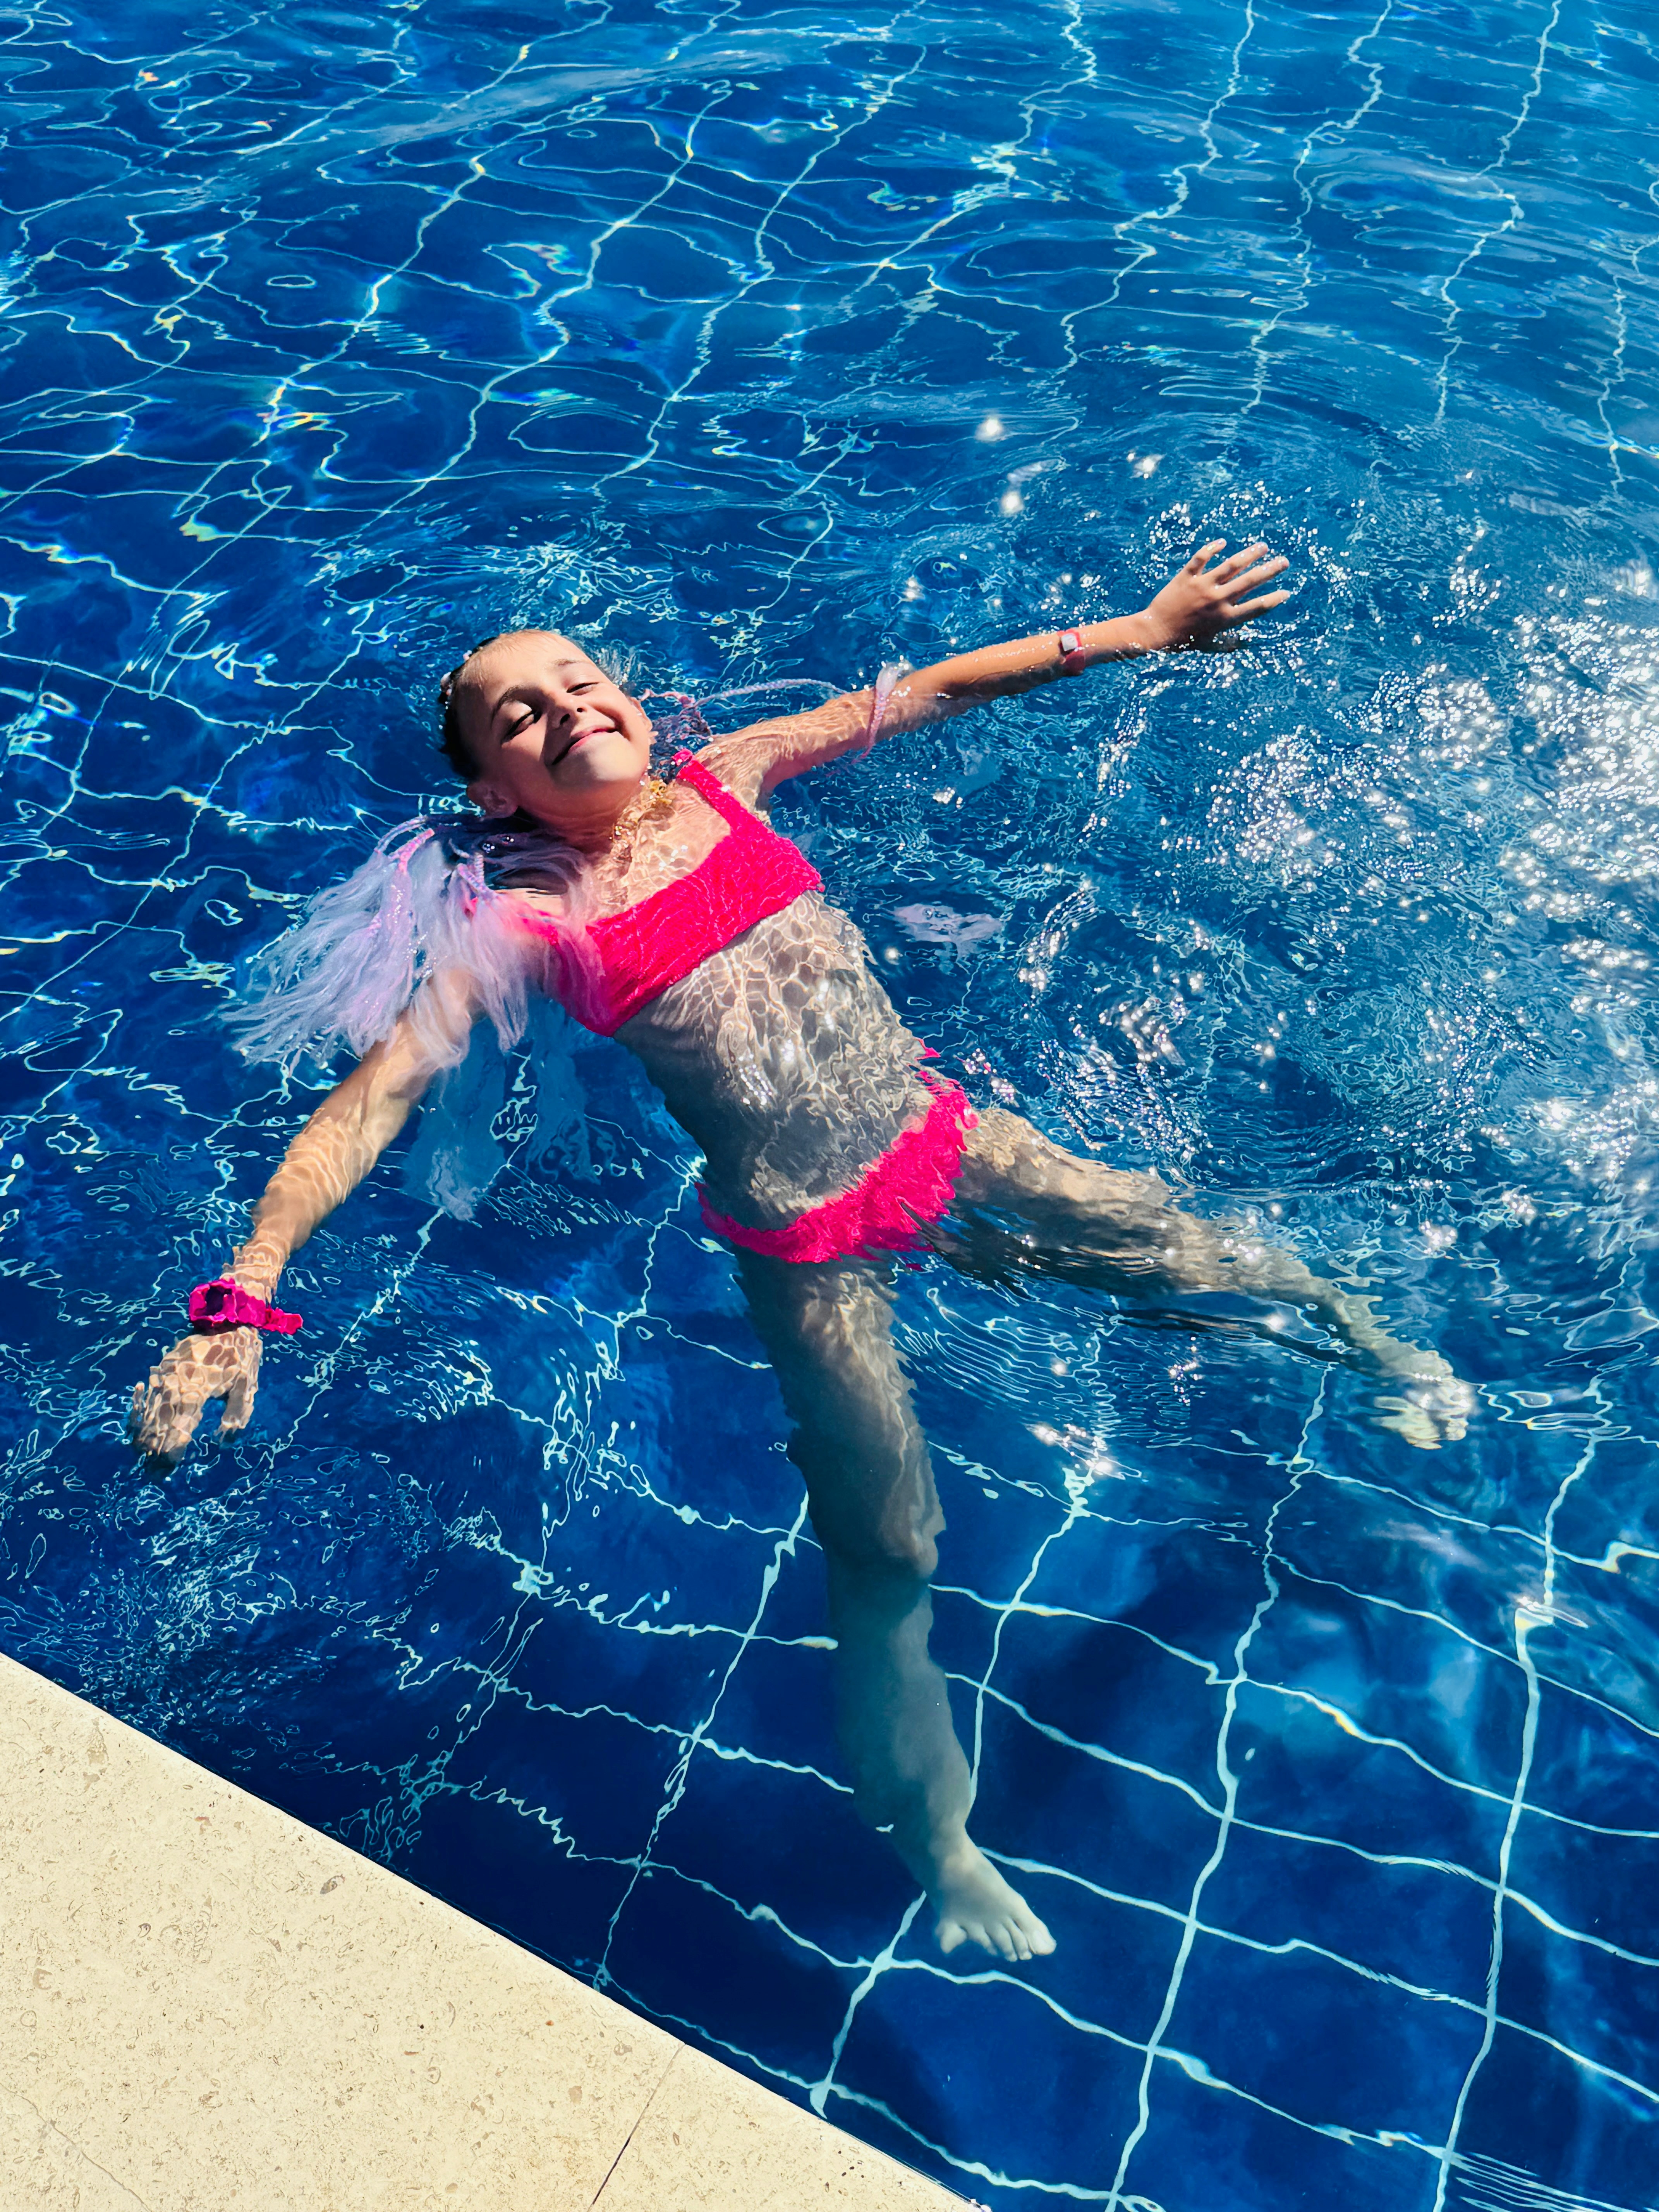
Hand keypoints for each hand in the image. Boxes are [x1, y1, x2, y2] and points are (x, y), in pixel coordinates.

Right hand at [129, 1328, 262, 1466]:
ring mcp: (166, 1373)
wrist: (228, 1319)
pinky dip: (142, 1408)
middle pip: (158, 1422)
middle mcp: (175, 1384)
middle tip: (150, 1468)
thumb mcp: (247, 1387)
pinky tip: (135, 1421)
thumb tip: (223, 1441)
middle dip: (153, 1447)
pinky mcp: (163, 1365)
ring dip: (144, 1431)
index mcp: (197, 1392)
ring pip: (149, 1408)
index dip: (171, 1451)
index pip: (178, 1430)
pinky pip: (149, 1391)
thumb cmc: (241, 1355)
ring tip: (140, 1452)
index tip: (167, 1468)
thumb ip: (235, 1416)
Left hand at [1138, 539, 1291, 651]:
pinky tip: (1222, 543)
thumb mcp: (1208, 646)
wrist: (1155, 631)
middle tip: (1284, 562)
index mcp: (1225, 618)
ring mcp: (1202, 586)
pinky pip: (1201, 558)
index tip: (1287, 591)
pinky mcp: (1187, 577)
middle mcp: (1217, 600)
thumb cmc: (1183, 641)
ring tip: (1262, 547)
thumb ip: (1228, 643)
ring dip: (1249, 554)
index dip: (1274, 599)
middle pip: (1251, 581)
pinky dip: (1212, 549)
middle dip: (1270, 570)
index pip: (1257, 606)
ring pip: (1231, 565)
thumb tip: (1246, 643)